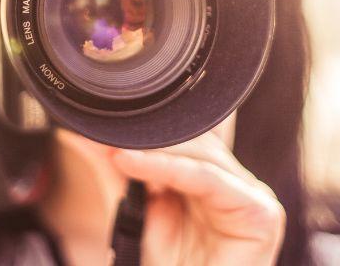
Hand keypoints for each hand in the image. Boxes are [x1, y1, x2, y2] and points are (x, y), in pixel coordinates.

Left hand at [111, 134, 285, 265]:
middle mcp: (237, 186)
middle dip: (146, 138)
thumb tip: (79, 134)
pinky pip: (207, 179)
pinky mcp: (260, 212)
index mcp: (215, 182)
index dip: (143, 134)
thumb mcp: (135, 213)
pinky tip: (130, 161)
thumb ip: (116, 172)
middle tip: (101, 132)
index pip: (182, 143)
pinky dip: (167, 168)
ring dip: (153, 150)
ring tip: (112, 149)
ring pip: (199, 156)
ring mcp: (253, 197)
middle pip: (193, 144)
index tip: (97, 125)